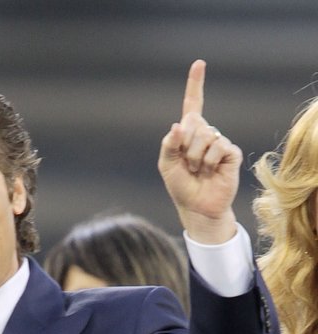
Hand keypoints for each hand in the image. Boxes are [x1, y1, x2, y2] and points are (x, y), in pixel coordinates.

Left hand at [158, 60, 241, 243]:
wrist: (197, 206)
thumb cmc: (180, 185)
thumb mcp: (166, 165)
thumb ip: (169, 144)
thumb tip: (178, 125)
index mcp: (188, 133)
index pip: (193, 105)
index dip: (195, 84)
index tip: (199, 63)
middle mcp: (205, 133)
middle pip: (192, 125)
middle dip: (185, 148)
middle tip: (188, 166)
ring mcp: (219, 141)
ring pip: (204, 137)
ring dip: (195, 158)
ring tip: (199, 170)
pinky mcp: (231, 152)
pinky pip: (217, 147)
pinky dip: (209, 162)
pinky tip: (211, 171)